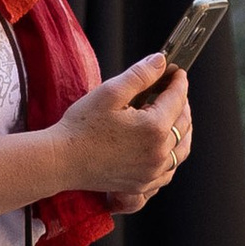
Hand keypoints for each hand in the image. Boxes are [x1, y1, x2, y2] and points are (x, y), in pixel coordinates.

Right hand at [57, 58, 188, 202]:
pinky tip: (165, 146)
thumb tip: (161, 61)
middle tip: (174, 89)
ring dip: (182, 130)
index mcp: (154, 128)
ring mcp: (152, 172)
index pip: (177, 99)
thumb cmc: (81, 126)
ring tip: (175, 115)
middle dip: (182, 103)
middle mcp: (158, 152)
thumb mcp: (110, 92)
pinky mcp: (142, 184)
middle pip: (183, 124)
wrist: (61, 161)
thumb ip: (140, 75)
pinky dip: (172, 155)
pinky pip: (169, 170)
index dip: (178, 82)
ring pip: (181, 149)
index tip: (177, 71)